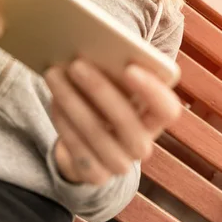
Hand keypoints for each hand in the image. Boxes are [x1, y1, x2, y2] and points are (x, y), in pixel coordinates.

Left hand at [45, 59, 180, 184]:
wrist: (90, 138)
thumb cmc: (108, 95)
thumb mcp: (117, 83)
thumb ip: (117, 68)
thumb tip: (94, 46)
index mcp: (157, 117)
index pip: (168, 109)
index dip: (152, 90)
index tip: (129, 67)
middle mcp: (143, 143)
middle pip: (126, 121)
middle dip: (100, 89)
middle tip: (76, 63)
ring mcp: (120, 163)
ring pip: (96, 134)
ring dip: (72, 101)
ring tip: (54, 73)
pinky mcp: (96, 175)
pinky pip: (77, 148)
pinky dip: (64, 121)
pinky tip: (54, 98)